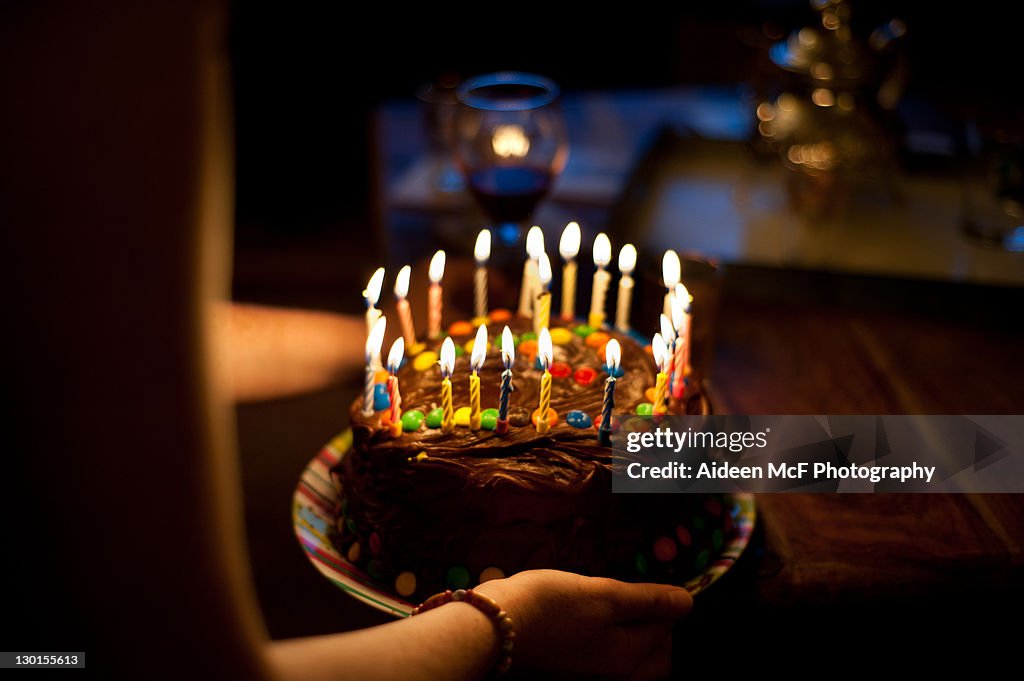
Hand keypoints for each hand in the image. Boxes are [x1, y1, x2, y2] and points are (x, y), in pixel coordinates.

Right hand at [476, 569, 691, 680]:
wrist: (488, 630)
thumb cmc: (548, 605)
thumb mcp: (602, 594)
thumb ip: (647, 600)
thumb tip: (687, 602)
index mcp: (630, 659)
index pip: (668, 629)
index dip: (664, 602)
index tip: (647, 584)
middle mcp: (615, 680)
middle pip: (654, 660)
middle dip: (654, 630)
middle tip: (635, 600)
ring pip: (627, 666)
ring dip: (629, 640)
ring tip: (609, 612)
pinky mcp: (566, 678)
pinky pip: (601, 668)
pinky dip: (604, 649)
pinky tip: (585, 629)